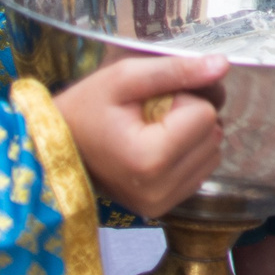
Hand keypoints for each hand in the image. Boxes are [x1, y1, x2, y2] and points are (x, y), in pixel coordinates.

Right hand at [53, 53, 228, 218]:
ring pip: (212, 152)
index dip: (182, 97)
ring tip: (151, 130)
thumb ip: (176, 70)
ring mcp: (162, 204)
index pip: (205, 114)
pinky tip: (155, 148)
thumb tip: (222, 66)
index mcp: (150, 159)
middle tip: (150, 114)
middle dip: (189, 116)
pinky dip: (187, 155)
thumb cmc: (84, 109)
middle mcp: (160, 190)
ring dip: (191, 135)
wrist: (51, 150)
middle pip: (212, 134)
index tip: (150, 100)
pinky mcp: (163, 209)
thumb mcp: (123, 77)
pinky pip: (200, 171)